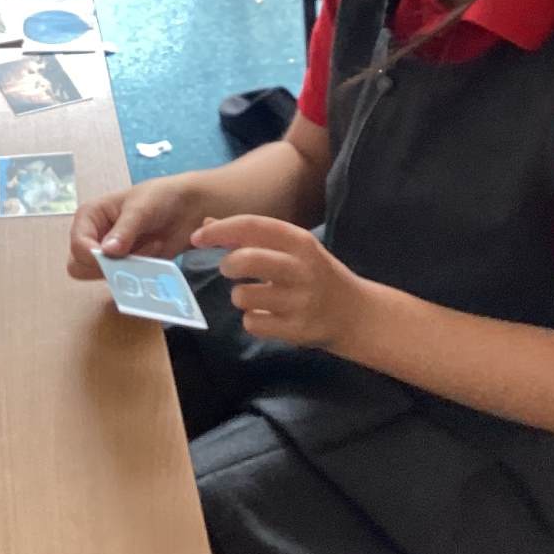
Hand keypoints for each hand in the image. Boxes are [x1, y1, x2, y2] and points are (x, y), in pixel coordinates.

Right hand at [67, 175, 208, 279]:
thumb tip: (106, 252)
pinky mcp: (125, 267)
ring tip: (149, 248)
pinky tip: (154, 255)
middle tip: (131, 256)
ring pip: (101, 276)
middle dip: (106, 266)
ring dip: (126, 269)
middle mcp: (93, 237)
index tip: (115, 256)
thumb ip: (124, 231)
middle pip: (80, 265)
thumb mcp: (141, 209)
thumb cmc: (159, 198)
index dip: (92, 255)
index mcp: (89, 216)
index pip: (78, 244)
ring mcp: (109, 255)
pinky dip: (138, 274)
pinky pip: (123, 281)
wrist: (187, 207)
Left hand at [191, 215, 372, 349]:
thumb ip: (251, 236)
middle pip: (246, 260)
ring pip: (243, 296)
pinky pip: (253, 323)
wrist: (356, 313)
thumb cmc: (315, 275)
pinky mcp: (297, 329)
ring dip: (240, 297)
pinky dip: (253, 320)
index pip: (252, 226)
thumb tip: (207, 223)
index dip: (220, 230)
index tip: (197, 237)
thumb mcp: (291, 248)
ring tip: (256, 298)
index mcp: (299, 241)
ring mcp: (300, 300)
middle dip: (228, 264)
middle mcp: (301, 268)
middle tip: (229, 269)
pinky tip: (269, 317)